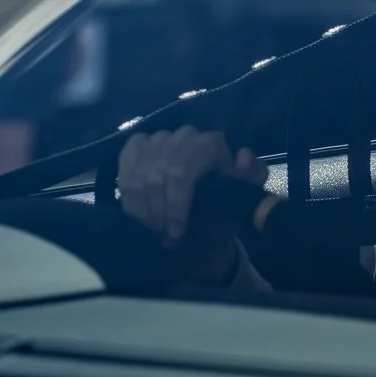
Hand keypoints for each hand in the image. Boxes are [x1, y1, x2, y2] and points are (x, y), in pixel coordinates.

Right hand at [116, 127, 261, 247]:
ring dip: (142, 210)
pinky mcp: (138, 145)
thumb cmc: (224, 211)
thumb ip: (250, 180)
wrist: (207, 216)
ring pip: (137, 176)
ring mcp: (160, 139)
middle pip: (156, 177)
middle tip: (163, 240)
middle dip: (158, 214)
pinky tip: (136, 215)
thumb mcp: (241, 203)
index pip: (180, 172)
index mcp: (211, 145)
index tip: (176, 236)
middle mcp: (184, 136)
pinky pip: (124, 167)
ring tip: (153, 233)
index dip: (174, 206)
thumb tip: (243, 156)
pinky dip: (128, 197)